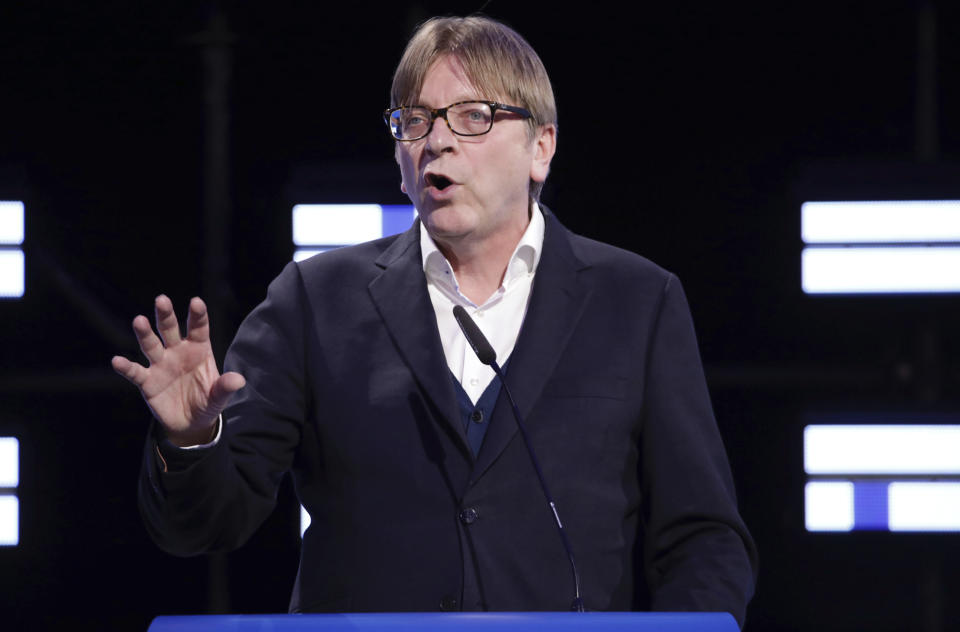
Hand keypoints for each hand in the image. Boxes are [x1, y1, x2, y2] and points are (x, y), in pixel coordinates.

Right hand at [112, 295, 244, 446]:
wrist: (190, 423)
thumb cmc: (207, 402)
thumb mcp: (219, 397)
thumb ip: (225, 387)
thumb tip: (238, 380)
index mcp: (198, 349)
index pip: (198, 328)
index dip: (197, 315)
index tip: (196, 302)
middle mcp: (177, 352)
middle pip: (170, 329)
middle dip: (166, 315)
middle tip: (161, 300)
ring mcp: (161, 365)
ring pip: (151, 345)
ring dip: (145, 333)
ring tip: (139, 320)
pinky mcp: (147, 381)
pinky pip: (135, 372)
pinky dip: (127, 367)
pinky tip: (118, 361)